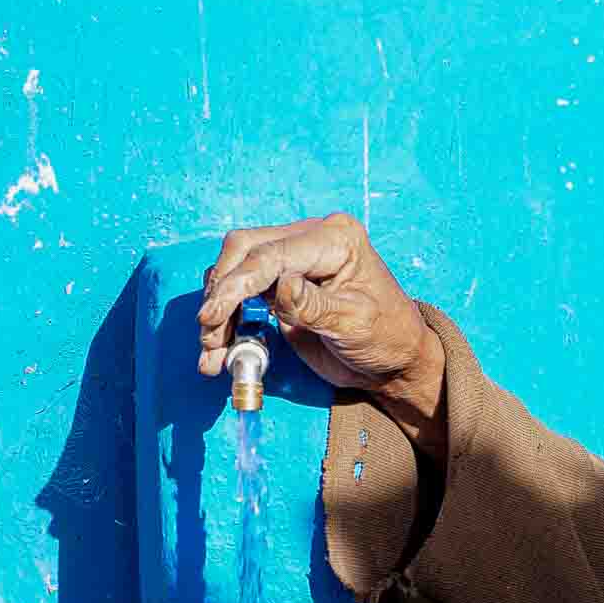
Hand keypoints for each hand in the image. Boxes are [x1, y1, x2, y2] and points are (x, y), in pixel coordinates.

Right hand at [198, 213, 446, 453]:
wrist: (393, 362)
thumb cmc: (387, 338)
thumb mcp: (356, 324)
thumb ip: (315, 306)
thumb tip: (280, 287)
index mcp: (336, 240)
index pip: (272, 254)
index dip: (237, 284)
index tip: (213, 317)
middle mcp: (311, 240)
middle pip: (244, 251)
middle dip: (221, 294)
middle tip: (210, 335)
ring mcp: (293, 260)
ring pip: (235, 270)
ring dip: (218, 311)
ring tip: (212, 353)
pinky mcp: (280, 284)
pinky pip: (241, 293)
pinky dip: (226, 320)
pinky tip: (219, 350)